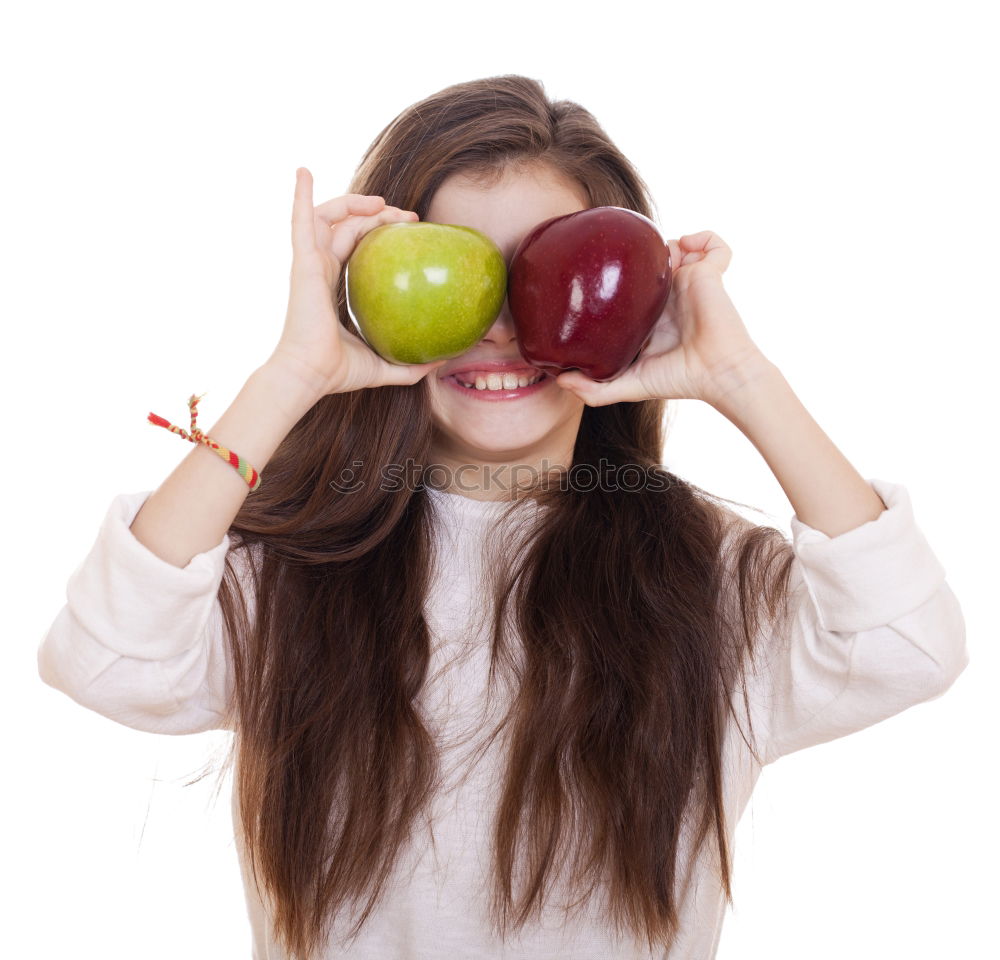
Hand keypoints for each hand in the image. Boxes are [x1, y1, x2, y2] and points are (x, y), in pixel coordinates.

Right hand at [266, 167, 445, 397]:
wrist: (310, 374)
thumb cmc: (338, 373)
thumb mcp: (384, 367)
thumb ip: (411, 367)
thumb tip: (443, 362)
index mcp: (333, 287)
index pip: (356, 247)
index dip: (379, 233)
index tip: (409, 229)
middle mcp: (320, 270)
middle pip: (348, 227)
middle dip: (377, 214)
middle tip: (408, 217)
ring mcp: (309, 263)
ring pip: (329, 217)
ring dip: (354, 202)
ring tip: (381, 202)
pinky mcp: (302, 262)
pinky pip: (301, 221)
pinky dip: (301, 194)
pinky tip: (303, 170)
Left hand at [553, 231, 769, 406]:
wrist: (717, 375)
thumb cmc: (679, 379)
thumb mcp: (630, 385)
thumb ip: (595, 389)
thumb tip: (560, 381)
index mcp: (650, 314)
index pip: (631, 287)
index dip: (617, 276)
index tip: (596, 268)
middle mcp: (669, 296)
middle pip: (651, 262)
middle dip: (639, 251)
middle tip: (619, 250)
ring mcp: (691, 282)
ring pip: (678, 247)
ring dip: (666, 242)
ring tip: (652, 250)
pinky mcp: (710, 274)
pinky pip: (716, 246)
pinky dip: (705, 238)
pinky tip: (687, 244)